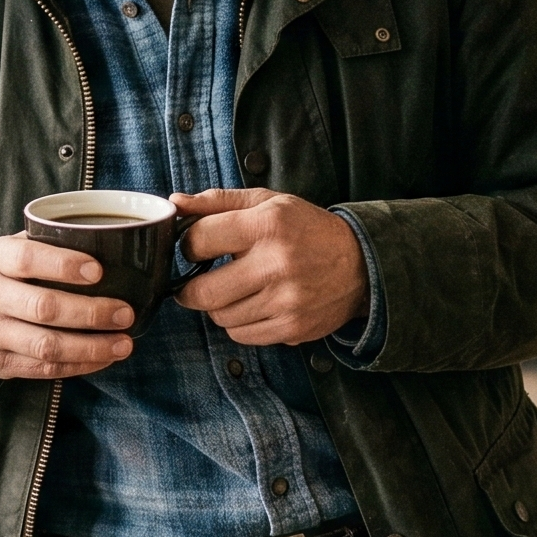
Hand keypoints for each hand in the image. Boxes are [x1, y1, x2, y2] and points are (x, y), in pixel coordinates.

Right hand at [0, 234, 137, 381]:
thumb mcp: (7, 249)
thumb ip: (45, 243)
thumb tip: (106, 241)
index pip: (26, 259)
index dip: (63, 265)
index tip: (99, 271)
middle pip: (43, 308)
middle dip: (91, 313)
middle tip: (124, 313)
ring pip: (46, 346)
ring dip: (91, 348)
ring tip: (124, 344)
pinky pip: (44, 369)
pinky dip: (79, 365)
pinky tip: (103, 358)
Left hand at [172, 188, 364, 345]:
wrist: (361, 264)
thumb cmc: (307, 229)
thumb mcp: (268, 202)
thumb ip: (218, 201)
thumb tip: (175, 203)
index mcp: (267, 225)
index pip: (199, 241)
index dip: (189, 245)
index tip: (197, 248)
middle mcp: (277, 264)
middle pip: (202, 292)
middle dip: (191, 288)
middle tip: (199, 281)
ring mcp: (286, 300)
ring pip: (220, 317)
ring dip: (219, 306)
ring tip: (236, 290)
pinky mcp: (293, 327)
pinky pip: (241, 335)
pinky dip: (239, 323)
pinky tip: (253, 305)